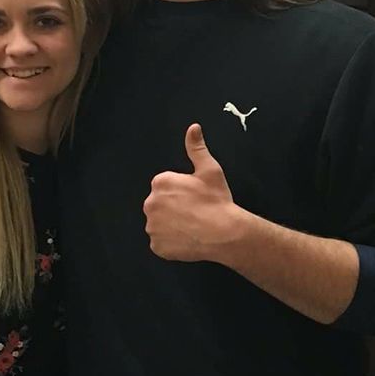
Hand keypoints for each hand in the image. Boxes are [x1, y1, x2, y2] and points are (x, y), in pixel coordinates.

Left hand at [143, 124, 240, 262]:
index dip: (182, 193)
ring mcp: (152, 227)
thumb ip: (196, 148)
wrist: (224, 232)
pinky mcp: (157, 246)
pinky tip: (187, 239)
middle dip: (174, 208)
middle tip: (194, 213)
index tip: (195, 198)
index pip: (166, 187)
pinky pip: (161, 244)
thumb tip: (193, 128)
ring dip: (172, 226)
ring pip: (160, 225)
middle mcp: (150, 204)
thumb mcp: (209, 170)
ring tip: (192, 227)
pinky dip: (171, 243)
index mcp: (160, 183)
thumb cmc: (217, 201)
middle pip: (160, 205)